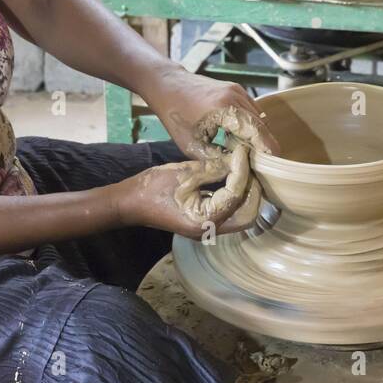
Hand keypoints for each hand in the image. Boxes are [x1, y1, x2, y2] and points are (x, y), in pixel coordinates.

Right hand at [112, 146, 260, 237]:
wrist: (130, 203)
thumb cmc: (152, 187)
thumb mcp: (184, 173)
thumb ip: (213, 168)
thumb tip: (237, 159)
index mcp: (204, 220)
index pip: (236, 195)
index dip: (242, 172)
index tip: (243, 152)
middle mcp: (210, 230)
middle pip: (248, 215)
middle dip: (252, 189)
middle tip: (248, 164)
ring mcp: (209, 229)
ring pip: (241, 215)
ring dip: (246, 193)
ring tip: (243, 168)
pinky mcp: (206, 222)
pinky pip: (229, 212)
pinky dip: (235, 196)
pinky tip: (232, 176)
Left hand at [143, 69, 279, 160]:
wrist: (167, 84)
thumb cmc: (175, 115)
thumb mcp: (190, 144)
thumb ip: (215, 159)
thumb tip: (235, 169)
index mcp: (224, 109)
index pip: (256, 131)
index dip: (268, 149)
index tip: (274, 165)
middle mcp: (236, 96)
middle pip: (261, 125)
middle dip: (264, 145)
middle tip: (263, 165)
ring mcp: (237, 90)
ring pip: (259, 117)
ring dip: (259, 135)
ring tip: (252, 154)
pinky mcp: (236, 89)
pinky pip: (252, 110)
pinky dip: (252, 125)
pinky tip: (243, 138)